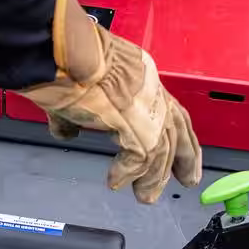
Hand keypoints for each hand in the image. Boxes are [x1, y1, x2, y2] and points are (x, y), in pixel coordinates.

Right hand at [17, 0, 201, 204]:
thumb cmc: (62, 59)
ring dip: (155, 176)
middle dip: (184, 158)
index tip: (178, 150)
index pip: (168, 107)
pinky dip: (130, 173)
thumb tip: (66, 130)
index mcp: (139, 74)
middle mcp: (149, 88)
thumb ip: (76, 113)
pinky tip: (117, 181)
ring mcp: (145, 106)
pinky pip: (141, 156)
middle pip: (178, 128)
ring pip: (163, 148)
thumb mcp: (75, 86)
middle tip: (187, 179)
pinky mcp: (134, 122)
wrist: (61, 52)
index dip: (176, 132)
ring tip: (146, 196)